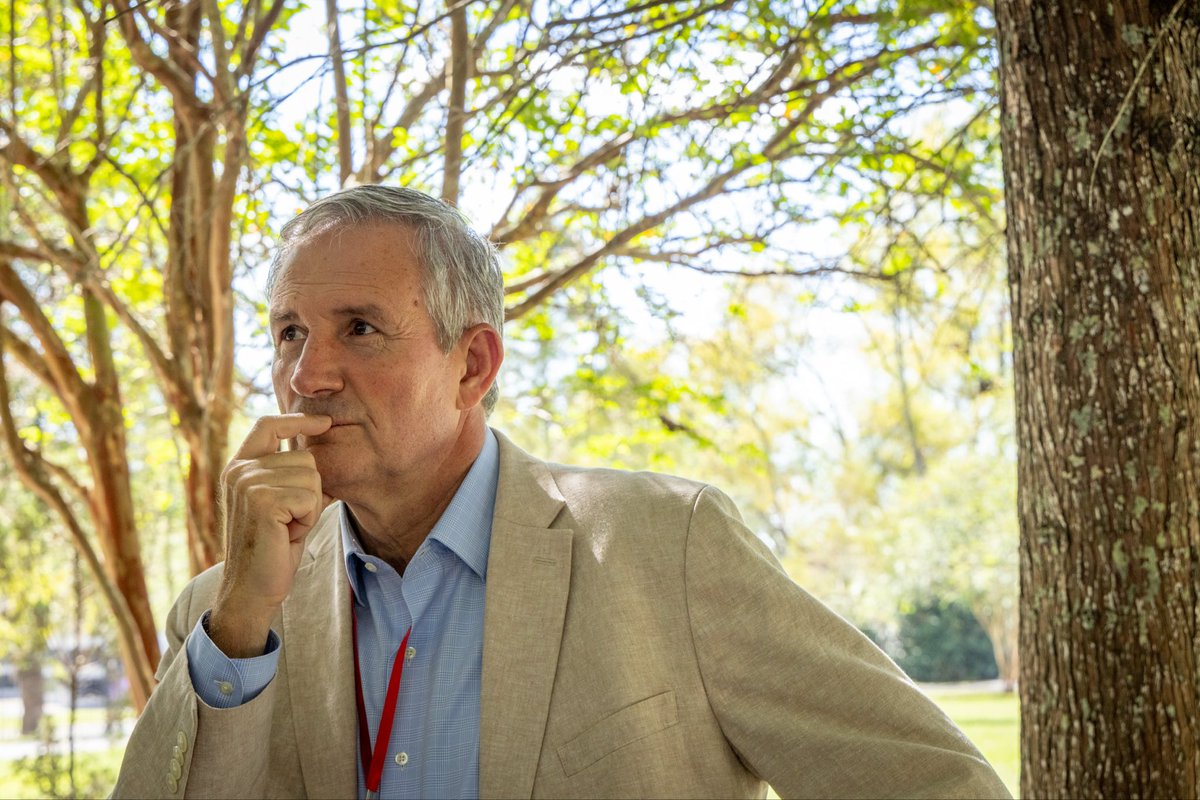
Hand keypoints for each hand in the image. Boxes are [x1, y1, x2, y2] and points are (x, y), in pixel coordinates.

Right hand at [209, 413, 332, 657]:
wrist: (252, 589)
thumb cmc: (272, 547)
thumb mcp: (281, 503)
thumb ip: (291, 475)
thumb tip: (321, 447)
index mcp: (239, 466)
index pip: (268, 425)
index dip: (298, 420)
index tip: (324, 421)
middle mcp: (239, 470)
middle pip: (305, 456)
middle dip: (310, 491)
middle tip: (289, 520)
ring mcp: (248, 483)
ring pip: (311, 476)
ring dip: (309, 507)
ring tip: (286, 528)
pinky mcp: (262, 500)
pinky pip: (310, 496)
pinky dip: (308, 518)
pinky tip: (288, 534)